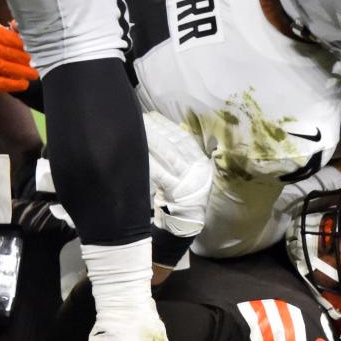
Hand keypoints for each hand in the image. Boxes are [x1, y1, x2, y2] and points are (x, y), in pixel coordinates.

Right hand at [0, 22, 37, 92]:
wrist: (14, 68)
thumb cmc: (18, 48)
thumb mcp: (20, 37)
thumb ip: (21, 30)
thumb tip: (18, 24)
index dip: (13, 39)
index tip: (27, 44)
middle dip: (18, 56)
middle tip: (33, 60)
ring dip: (17, 69)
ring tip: (33, 73)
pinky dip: (12, 84)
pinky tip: (25, 84)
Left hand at [144, 111, 211, 235]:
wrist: (186, 224)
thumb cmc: (184, 196)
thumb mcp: (190, 175)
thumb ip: (183, 156)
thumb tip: (170, 131)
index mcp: (201, 163)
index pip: (185, 139)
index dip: (169, 126)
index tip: (154, 116)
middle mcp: (197, 169)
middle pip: (175, 143)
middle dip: (158, 129)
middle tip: (142, 117)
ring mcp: (186, 180)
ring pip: (168, 154)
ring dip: (153, 140)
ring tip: (139, 129)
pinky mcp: (174, 190)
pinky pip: (160, 172)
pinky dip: (150, 161)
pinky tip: (140, 151)